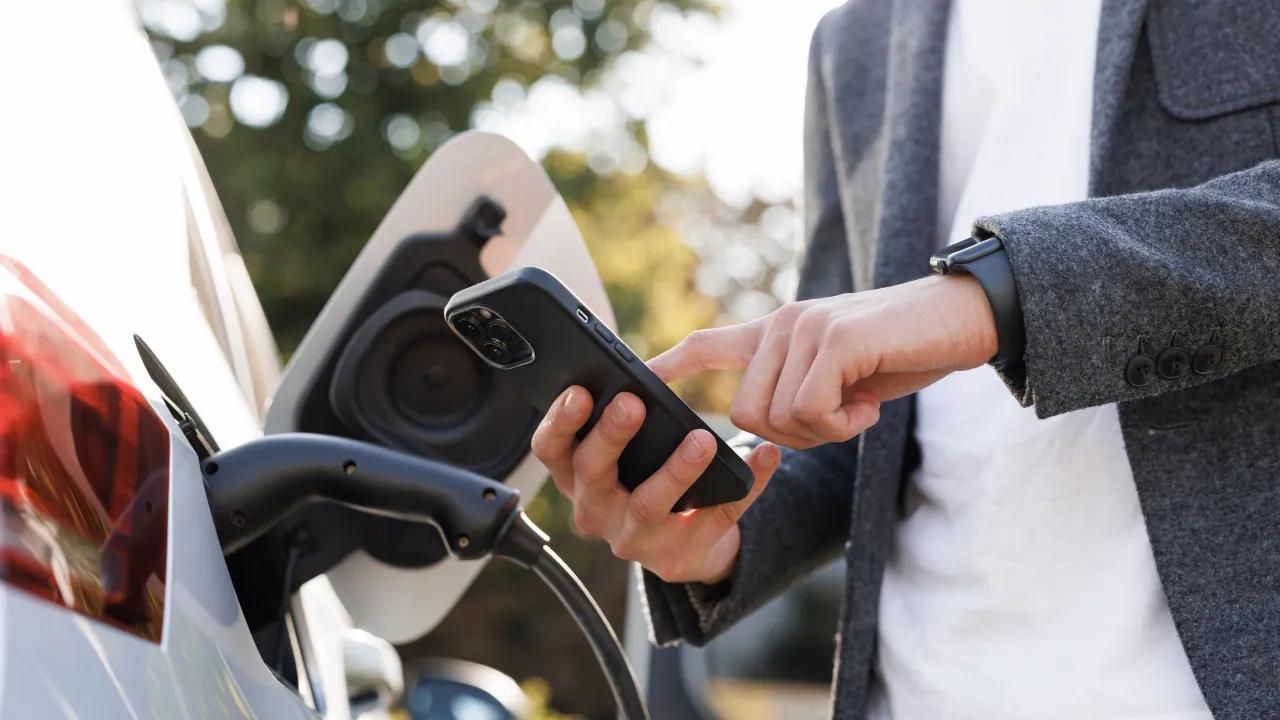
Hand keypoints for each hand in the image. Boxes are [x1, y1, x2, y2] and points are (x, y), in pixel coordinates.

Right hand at [531, 386, 780, 583]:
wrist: (686, 544)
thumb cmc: (648, 477)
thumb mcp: (622, 454)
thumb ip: (621, 418)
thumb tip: (641, 373)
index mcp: (576, 477)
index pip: (551, 450)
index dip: (560, 421)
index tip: (580, 392)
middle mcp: (595, 511)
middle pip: (594, 473)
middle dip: (611, 436)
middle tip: (633, 403)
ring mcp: (634, 540)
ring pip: (649, 505)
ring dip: (677, 469)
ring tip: (703, 439)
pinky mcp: (677, 557)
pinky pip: (716, 517)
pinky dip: (746, 486)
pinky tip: (765, 455)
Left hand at [648, 275, 997, 448]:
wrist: (964, 317)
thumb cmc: (905, 352)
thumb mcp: (843, 377)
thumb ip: (801, 392)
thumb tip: (767, 432)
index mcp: (779, 332)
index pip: (710, 345)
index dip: (672, 366)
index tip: (639, 380)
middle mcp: (783, 324)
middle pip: (749, 413)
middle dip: (792, 436)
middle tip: (840, 418)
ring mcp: (805, 328)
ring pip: (780, 417)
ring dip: (824, 430)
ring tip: (859, 404)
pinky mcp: (833, 340)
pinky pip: (811, 410)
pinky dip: (842, 424)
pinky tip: (869, 405)